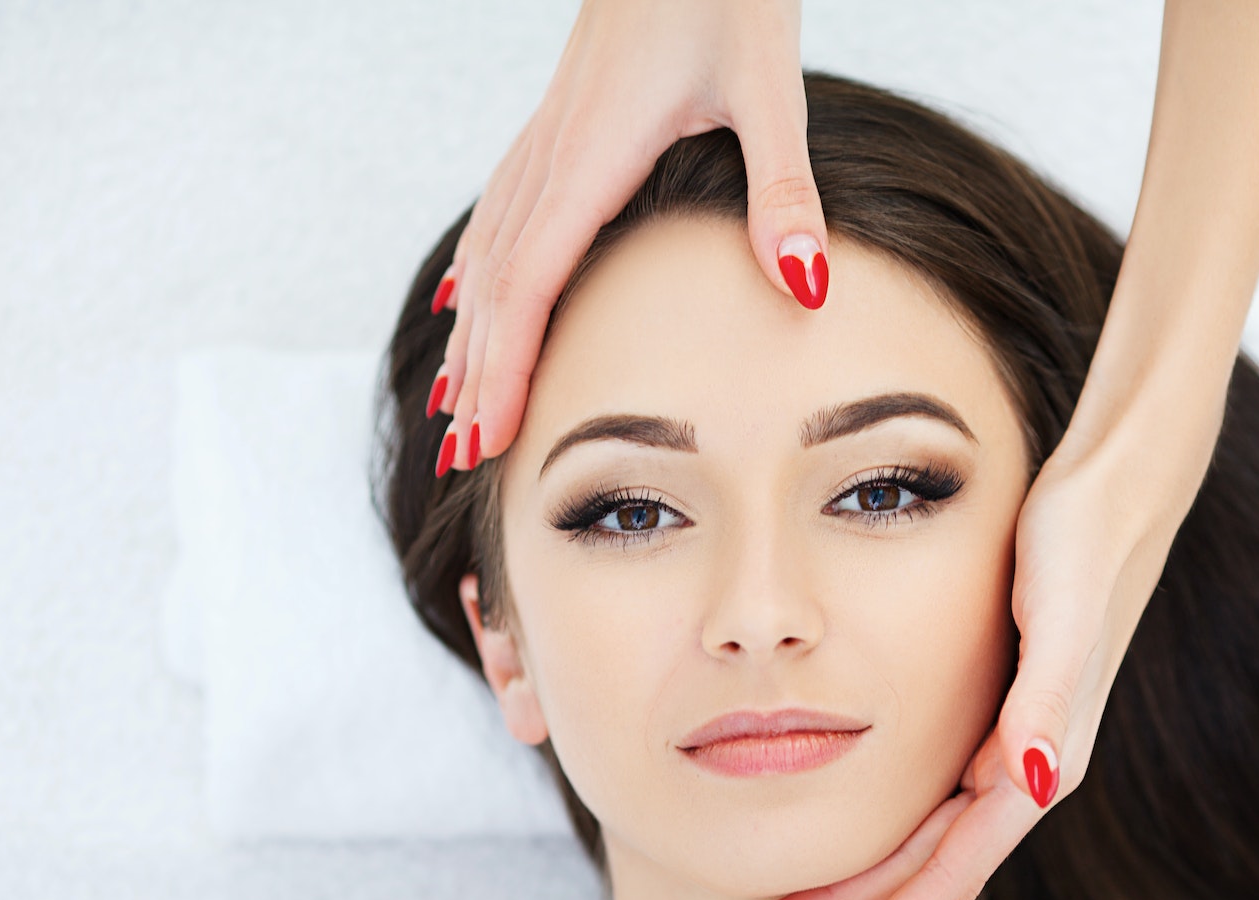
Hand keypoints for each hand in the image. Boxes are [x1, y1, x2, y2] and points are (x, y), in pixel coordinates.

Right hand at [428, 0, 827, 472]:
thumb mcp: (770, 87)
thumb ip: (783, 190)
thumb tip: (803, 284)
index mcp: (595, 152)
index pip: (533, 282)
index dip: (506, 366)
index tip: (489, 436)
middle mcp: (555, 150)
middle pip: (497, 282)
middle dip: (478, 372)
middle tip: (462, 455)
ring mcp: (549, 134)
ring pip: (489, 250)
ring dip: (471, 331)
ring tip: (455, 401)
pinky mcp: (560, 120)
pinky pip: (499, 211)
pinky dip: (479, 268)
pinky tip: (467, 293)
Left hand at [745, 387, 1223, 899]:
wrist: (1120, 488)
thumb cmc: (1084, 539)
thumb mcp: (1062, 611)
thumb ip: (1048, 696)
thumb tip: (1034, 779)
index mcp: (1034, 760)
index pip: (948, 873)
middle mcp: (1023, 767)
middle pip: (929, 874)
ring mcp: (1011, 745)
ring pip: (927, 845)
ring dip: (864, 891)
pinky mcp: (999, 714)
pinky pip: (934, 804)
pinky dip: (889, 839)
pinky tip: (853, 846)